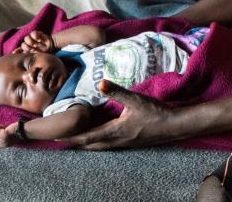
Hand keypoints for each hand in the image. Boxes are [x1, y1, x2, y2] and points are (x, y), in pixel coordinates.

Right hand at [0, 122, 18, 146]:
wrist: (23, 130)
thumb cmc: (17, 131)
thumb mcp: (9, 137)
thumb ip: (3, 138)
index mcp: (5, 145)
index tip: (2, 132)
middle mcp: (4, 144)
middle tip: (3, 129)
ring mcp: (3, 139)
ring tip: (3, 127)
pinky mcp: (4, 134)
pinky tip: (2, 126)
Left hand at [15, 30, 53, 53]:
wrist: (54, 47)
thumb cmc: (46, 54)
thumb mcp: (37, 57)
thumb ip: (29, 56)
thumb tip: (19, 56)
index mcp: (28, 51)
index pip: (20, 50)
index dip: (17, 51)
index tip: (14, 52)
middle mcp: (30, 45)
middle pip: (23, 44)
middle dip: (26, 47)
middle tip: (32, 49)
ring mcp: (33, 39)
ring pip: (26, 38)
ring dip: (31, 42)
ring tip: (36, 45)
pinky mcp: (37, 34)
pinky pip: (32, 33)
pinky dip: (35, 36)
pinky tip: (38, 39)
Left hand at [61, 81, 180, 149]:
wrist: (173, 126)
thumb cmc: (155, 112)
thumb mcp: (135, 99)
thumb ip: (117, 91)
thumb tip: (100, 83)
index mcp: (115, 131)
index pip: (88, 136)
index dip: (72, 137)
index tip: (58, 136)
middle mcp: (117, 141)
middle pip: (91, 145)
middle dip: (76, 142)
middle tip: (62, 139)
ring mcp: (124, 144)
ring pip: (100, 147)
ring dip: (87, 143)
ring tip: (76, 139)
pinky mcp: (130, 142)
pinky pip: (109, 145)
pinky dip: (98, 142)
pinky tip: (100, 137)